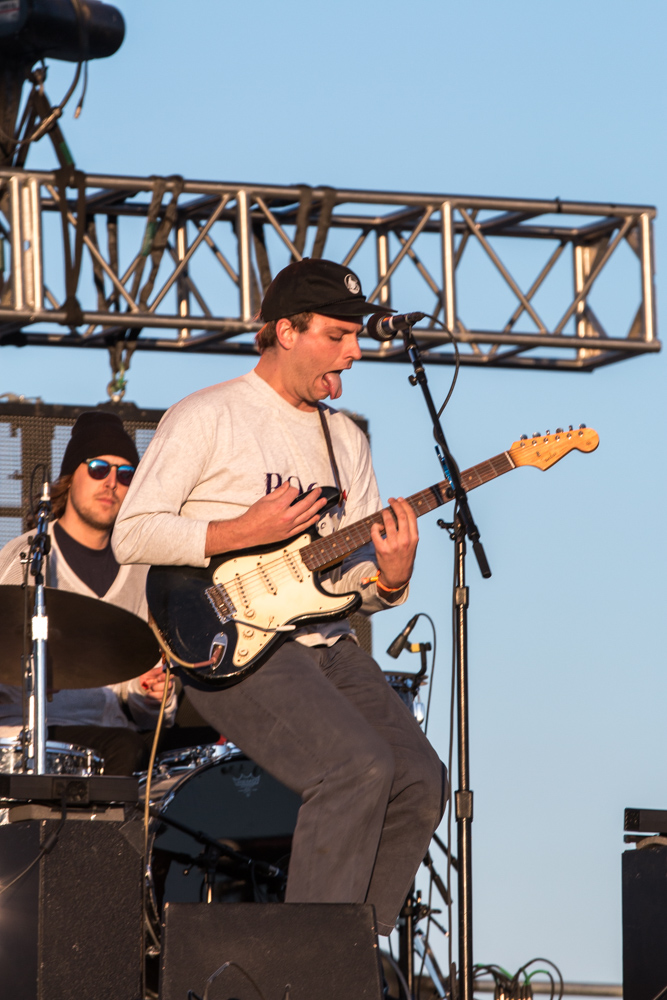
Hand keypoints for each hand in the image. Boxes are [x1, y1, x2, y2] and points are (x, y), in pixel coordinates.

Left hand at [139, 665, 174, 703]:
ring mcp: (167, 693)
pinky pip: (159, 702)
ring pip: (163, 695)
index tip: (157, 678)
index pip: (169, 677)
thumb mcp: (149, 673)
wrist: (140, 688)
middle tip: (149, 686)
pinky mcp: (163, 701)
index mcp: (166, 677)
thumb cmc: (146, 678)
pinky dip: (151, 701)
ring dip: (152, 695)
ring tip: (146, 693)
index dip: (163, 678)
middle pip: (168, 686)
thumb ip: (157, 671)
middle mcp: (168, 685)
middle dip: (156, 687)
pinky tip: (146, 699)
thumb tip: (164, 666)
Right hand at [206, 483, 326, 555]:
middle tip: (318, 491)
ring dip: (317, 507)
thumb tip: (287, 485)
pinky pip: (303, 527)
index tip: (293, 488)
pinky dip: (311, 521)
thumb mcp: (265, 500)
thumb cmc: (254, 517)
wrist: (247, 532)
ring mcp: (288, 526)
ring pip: (307, 515)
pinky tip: (316, 516)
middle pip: (305, 504)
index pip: (294, 492)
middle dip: (314, 496)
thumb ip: (278, 492)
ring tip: (322, 501)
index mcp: (279, 506)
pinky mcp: (288, 534)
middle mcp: (286, 516)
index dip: (294, 488)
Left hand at [370, 497, 418, 590]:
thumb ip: (409, 531)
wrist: (398, 575)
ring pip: (388, 521)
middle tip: (391, 500)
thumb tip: (401, 512)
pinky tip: (377, 527)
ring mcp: (393, 545)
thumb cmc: (404, 557)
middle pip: (401, 516)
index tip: (400, 499)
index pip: (411, 516)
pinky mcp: (382, 549)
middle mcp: (405, 540)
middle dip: (395, 504)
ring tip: (384, 512)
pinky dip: (375, 526)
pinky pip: (376, 531)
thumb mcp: (412, 545)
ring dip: (385, 513)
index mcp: (414, 538)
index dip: (405, 505)